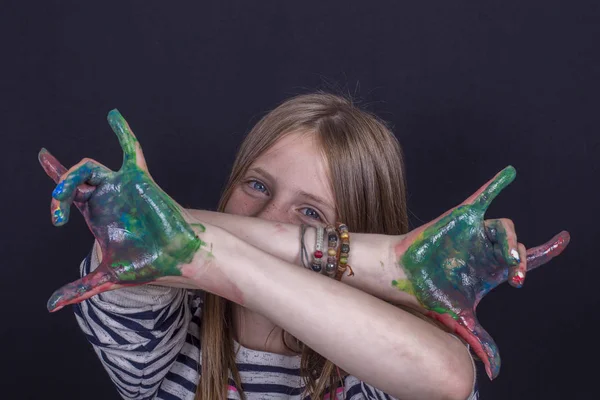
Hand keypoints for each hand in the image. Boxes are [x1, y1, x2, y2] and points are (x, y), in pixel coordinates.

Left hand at [39, 110, 204, 311]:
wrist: (176, 257)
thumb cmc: (149, 263)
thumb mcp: (108, 275)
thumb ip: (81, 287)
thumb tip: (52, 305)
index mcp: (98, 216)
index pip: (70, 193)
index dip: (55, 175)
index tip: (43, 157)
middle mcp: (107, 198)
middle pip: (73, 179)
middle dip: (57, 188)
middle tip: (56, 214)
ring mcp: (122, 186)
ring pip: (88, 167)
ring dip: (70, 175)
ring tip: (62, 196)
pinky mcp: (138, 179)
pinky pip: (129, 150)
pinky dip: (122, 133)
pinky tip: (112, 116)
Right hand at [392, 166, 569, 379]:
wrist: (404, 276)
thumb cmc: (430, 293)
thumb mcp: (462, 319)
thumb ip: (481, 340)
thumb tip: (495, 370)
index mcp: (492, 269)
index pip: (527, 259)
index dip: (548, 250)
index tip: (565, 239)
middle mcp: (486, 249)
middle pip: (519, 246)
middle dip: (524, 259)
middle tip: (517, 276)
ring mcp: (475, 232)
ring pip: (505, 227)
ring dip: (512, 241)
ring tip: (508, 258)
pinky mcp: (462, 217)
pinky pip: (483, 197)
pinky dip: (496, 184)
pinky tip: (510, 174)